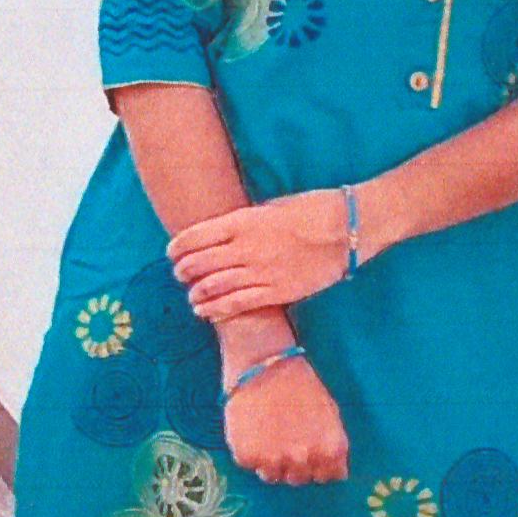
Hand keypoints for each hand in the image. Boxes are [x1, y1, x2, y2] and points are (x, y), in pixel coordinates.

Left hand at [166, 189, 348, 320]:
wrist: (345, 229)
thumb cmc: (313, 208)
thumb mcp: (274, 205)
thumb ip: (248, 219)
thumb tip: (229, 229)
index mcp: (244, 221)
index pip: (197, 236)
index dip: (179, 246)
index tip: (171, 252)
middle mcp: (246, 247)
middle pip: (202, 263)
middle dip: (184, 270)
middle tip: (180, 273)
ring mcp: (261, 272)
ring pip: (215, 287)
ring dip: (197, 293)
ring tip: (191, 295)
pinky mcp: (276, 291)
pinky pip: (238, 304)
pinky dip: (217, 309)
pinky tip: (207, 311)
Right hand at [223, 353, 349, 485]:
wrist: (263, 363)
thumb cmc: (300, 384)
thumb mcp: (330, 411)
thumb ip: (334, 446)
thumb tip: (337, 472)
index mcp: (329, 450)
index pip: (328, 476)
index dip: (318, 462)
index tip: (309, 446)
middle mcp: (303, 461)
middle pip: (299, 478)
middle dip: (295, 462)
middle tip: (286, 434)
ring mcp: (274, 462)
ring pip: (273, 476)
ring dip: (271, 460)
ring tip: (268, 430)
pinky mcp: (247, 457)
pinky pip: (251, 464)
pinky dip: (251, 451)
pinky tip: (254, 427)